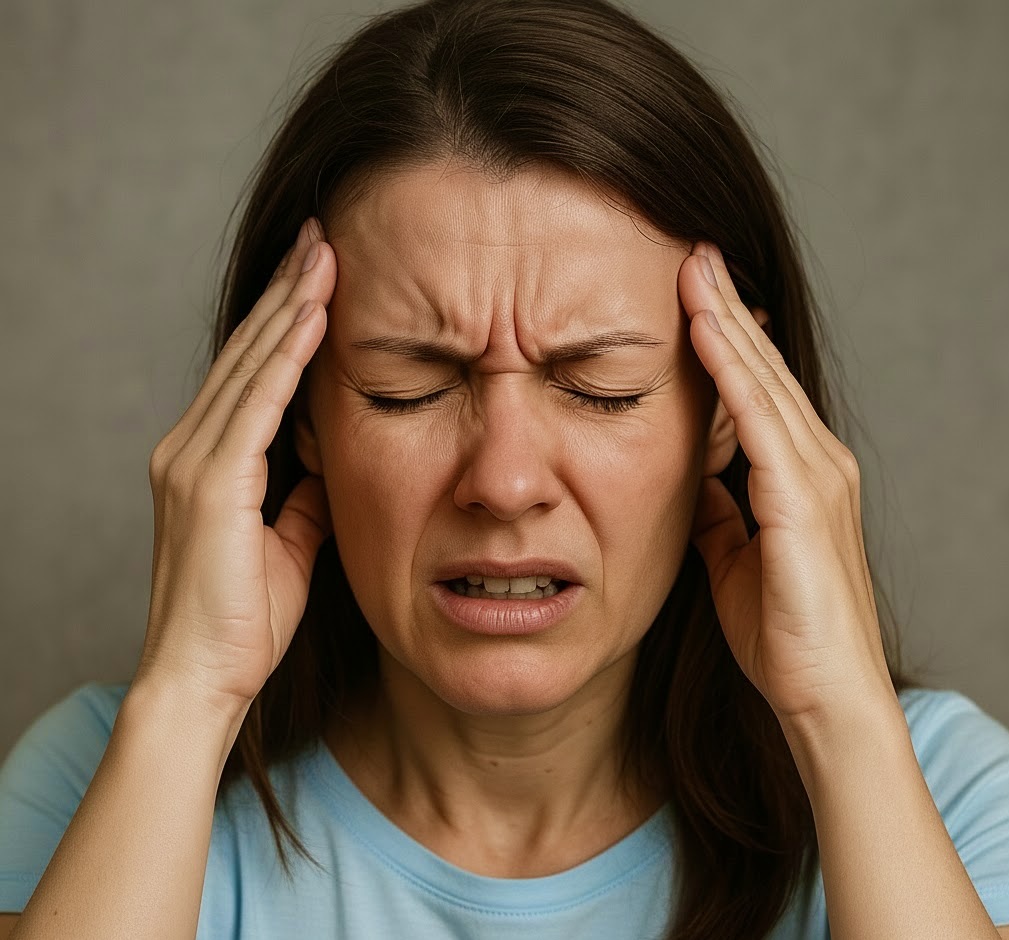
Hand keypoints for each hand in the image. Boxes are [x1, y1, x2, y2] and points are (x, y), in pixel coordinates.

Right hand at [136, 218, 334, 719]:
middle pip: (248, 354)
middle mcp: (188, 450)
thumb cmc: (241, 622)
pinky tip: (315, 314)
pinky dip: (287, 356)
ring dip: (291, 307)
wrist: (201, 680)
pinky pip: (258, 405)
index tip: (319, 278)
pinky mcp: (210, 484)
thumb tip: (329, 462)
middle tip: (322, 237)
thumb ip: (303, 498)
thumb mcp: (287, 546)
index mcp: (207, 463)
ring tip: (324, 253)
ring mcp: (192, 462)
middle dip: (288, 293)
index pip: (252, 375)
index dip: (285, 324)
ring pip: (252, 366)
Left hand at [678, 242, 894, 728]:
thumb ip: (716, 512)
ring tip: (694, 267)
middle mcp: (815, 462)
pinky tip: (706, 331)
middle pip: (762, 369)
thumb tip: (689, 481)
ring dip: (726, 321)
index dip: (724, 339)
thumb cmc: (781, 630)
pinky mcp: (802, 501)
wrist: (822, 692)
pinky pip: (760, 421)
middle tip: (693, 252)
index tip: (690, 292)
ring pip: (763, 381)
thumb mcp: (733, 557)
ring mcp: (816, 477)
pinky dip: (732, 372)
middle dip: (725, 308)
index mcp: (797, 474)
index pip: (756, 390)